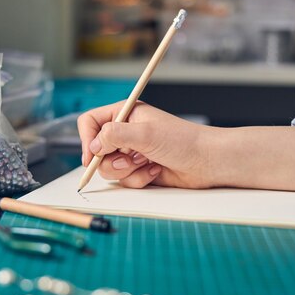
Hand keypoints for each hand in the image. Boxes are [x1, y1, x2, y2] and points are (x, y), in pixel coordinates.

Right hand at [77, 101, 214, 188]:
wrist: (207, 162)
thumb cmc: (183, 141)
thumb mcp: (145, 133)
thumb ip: (114, 136)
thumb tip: (93, 146)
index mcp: (125, 114)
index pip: (90, 122)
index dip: (87, 139)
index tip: (91, 156)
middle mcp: (125, 133)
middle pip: (96, 151)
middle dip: (111, 161)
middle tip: (130, 161)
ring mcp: (131, 153)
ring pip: (109, 169)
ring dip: (127, 171)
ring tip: (147, 164)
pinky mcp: (139, 170)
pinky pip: (125, 180)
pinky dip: (139, 179)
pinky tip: (156, 171)